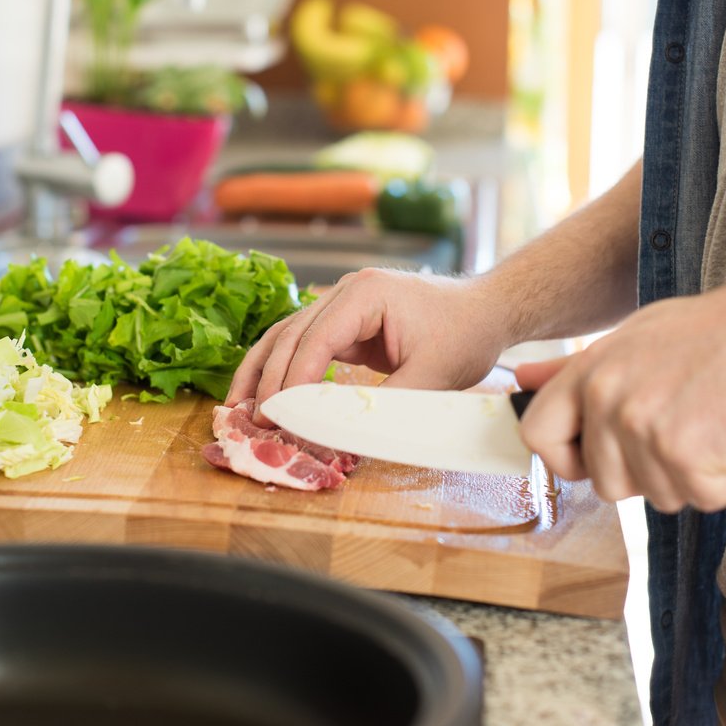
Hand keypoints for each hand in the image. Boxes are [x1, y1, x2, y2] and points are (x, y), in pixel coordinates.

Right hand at [228, 269, 507, 415]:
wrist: (487, 312)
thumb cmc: (466, 335)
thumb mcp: (432, 376)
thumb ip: (386, 403)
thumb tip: (342, 433)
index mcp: (365, 294)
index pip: (315, 338)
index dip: (292, 379)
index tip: (276, 415)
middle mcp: (346, 292)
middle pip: (292, 334)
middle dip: (269, 378)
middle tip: (252, 420)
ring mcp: (342, 304)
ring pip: (288, 335)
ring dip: (263, 371)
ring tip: (238, 405)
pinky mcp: (346, 322)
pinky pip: (306, 344)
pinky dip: (285, 368)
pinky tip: (267, 394)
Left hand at [514, 282, 725, 511]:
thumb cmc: (718, 332)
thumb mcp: (634, 337)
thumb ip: (575, 369)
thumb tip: (520, 379)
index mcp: (590, 370)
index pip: (537, 434)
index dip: (567, 460)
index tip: (602, 458)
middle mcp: (606, 398)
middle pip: (605, 483)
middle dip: (648, 476)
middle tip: (687, 437)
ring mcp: (642, 426)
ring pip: (658, 497)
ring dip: (695, 478)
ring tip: (718, 430)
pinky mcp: (683, 453)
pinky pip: (701, 499)